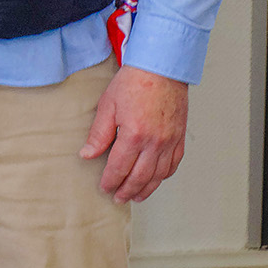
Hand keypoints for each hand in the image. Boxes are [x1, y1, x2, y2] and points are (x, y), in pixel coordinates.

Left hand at [80, 65, 188, 202]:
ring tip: (135, 196)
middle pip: (140, 177)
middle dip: (127, 190)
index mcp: (134, 135)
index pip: (120, 167)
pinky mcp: (179, 138)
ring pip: (158, 175)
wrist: (160, 69)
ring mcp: (170, 142)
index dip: (110, 181)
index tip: (104, 188)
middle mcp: (155, 143)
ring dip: (146, 189)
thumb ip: (98, 134)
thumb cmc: (133, 83)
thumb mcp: (107, 105)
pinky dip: (163, 176)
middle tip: (118, 198)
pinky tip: (155, 180)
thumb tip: (87, 155)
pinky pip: (173, 164)